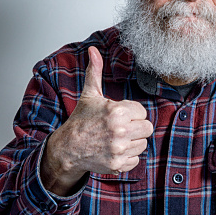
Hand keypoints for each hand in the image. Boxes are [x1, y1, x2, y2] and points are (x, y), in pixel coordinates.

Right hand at [40, 46, 153, 194]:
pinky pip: (136, 159)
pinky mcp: (118, 164)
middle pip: (147, 128)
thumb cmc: (82, 120)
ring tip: (117, 138)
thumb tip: (93, 50)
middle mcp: (120, 131)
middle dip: (136, 126)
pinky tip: (115, 149)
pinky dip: (128, 156)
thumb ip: (95, 71)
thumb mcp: (90, 94)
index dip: (132, 113)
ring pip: (143, 143)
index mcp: (117, 111)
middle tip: (121, 126)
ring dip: (133, 141)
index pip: (142, 112)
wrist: (68, 148)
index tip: (120, 115)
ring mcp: (119, 149)